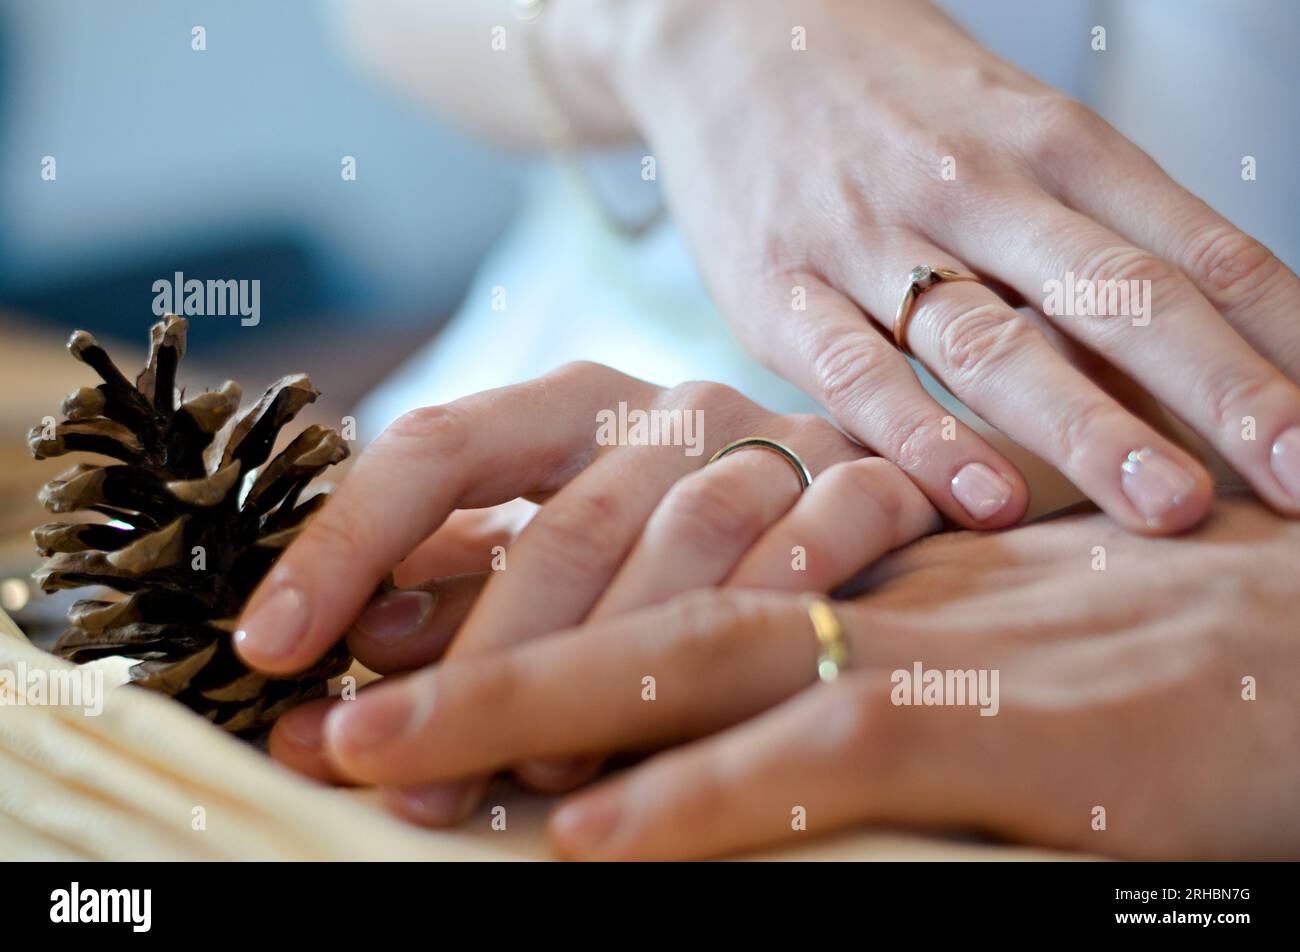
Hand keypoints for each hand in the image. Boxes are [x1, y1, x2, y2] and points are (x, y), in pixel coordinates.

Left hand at [235, 362, 938, 798]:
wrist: (896, 504)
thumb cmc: (712, 535)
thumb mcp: (587, 543)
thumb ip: (481, 587)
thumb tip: (355, 653)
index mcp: (580, 408)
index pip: (440, 449)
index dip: (346, 542)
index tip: (267, 647)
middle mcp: (674, 409)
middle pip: (560, 527)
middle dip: (479, 661)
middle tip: (402, 774)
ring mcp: (781, 440)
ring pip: (684, 552)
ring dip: (609, 668)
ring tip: (544, 784)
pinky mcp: (881, 482)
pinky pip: (823, 545)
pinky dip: (769, 615)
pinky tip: (728, 698)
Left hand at [276, 494, 1299, 859]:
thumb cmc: (1148, 660)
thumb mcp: (966, 653)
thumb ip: (826, 681)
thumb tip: (675, 742)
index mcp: (842, 564)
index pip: (641, 565)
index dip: (501, 601)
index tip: (378, 651)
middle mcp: (861, 580)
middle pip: (630, 600)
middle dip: (464, 656)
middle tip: (322, 712)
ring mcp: (929, 640)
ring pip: (694, 656)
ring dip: (529, 710)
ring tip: (383, 754)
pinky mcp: (1011, 722)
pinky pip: (826, 747)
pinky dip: (703, 793)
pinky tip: (589, 834)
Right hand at [546, 0, 1299, 532]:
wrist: (735, 31)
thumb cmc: (896, 105)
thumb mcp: (1011, 138)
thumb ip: (1087, 254)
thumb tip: (1193, 378)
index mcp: (1057, 145)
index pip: (1199, 250)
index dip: (1283, 343)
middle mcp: (977, 185)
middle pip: (1120, 295)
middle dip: (1222, 394)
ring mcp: (873, 236)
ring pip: (995, 339)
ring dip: (1089, 427)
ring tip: (1168, 506)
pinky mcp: (777, 287)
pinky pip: (858, 371)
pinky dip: (924, 434)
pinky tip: (984, 498)